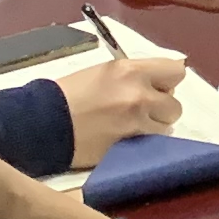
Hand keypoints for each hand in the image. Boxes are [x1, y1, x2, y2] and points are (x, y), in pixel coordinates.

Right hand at [55, 54, 188, 165]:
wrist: (42, 123)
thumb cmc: (68, 94)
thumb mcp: (104, 72)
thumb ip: (133, 76)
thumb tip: (155, 83)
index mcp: (131, 71)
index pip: (176, 71)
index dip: (169, 80)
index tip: (159, 86)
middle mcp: (139, 95)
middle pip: (175, 104)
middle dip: (162, 107)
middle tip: (144, 110)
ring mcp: (136, 123)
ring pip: (167, 127)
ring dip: (155, 127)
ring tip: (134, 127)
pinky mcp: (129, 147)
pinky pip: (152, 144)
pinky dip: (145, 142)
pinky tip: (128, 140)